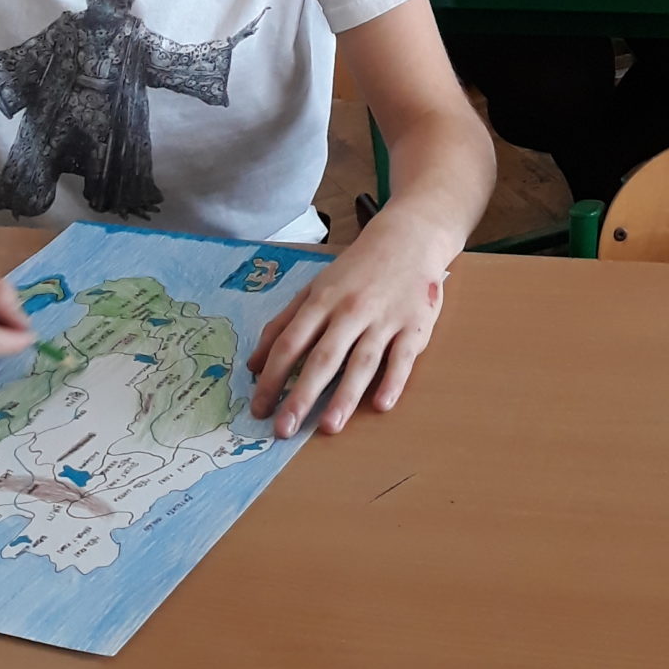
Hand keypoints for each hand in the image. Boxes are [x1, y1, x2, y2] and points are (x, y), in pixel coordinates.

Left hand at [249, 204, 454, 436]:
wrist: (409, 237)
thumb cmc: (356, 268)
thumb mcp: (315, 287)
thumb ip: (284, 323)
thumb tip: (253, 364)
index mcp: (322, 301)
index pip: (291, 343)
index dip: (272, 378)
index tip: (259, 409)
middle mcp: (351, 310)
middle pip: (323, 358)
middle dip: (302, 395)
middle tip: (284, 430)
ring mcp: (384, 318)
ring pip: (362, 361)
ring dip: (345, 396)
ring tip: (328, 427)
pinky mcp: (414, 326)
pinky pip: (403, 357)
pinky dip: (393, 380)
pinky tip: (381, 404)